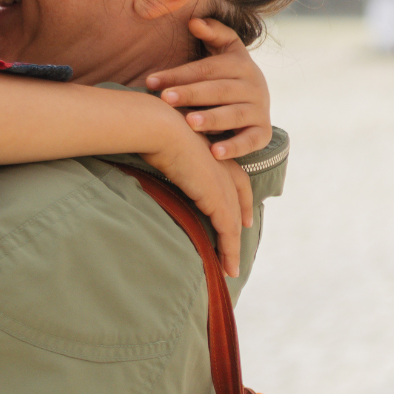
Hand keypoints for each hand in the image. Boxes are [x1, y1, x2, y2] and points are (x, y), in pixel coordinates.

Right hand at [140, 108, 252, 277]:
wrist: (158, 126)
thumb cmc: (151, 127)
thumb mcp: (164, 139)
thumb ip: (167, 150)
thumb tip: (151, 152)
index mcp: (215, 151)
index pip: (236, 178)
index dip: (239, 197)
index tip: (242, 214)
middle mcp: (225, 167)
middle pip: (239, 201)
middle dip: (240, 221)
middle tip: (238, 241)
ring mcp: (223, 183)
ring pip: (233, 222)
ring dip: (232, 247)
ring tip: (230, 267)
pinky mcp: (217, 199)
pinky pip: (228, 232)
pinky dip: (229, 251)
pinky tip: (227, 267)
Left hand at [145, 18, 270, 160]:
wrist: (257, 98)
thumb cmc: (227, 73)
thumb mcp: (224, 49)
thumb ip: (212, 32)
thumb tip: (193, 21)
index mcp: (240, 63)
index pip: (206, 68)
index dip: (179, 74)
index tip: (151, 81)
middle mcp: (253, 85)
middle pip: (218, 90)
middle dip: (191, 94)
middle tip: (165, 99)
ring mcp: (259, 110)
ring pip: (234, 114)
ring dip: (212, 119)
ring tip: (190, 123)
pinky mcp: (262, 132)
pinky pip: (250, 141)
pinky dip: (234, 148)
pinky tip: (215, 153)